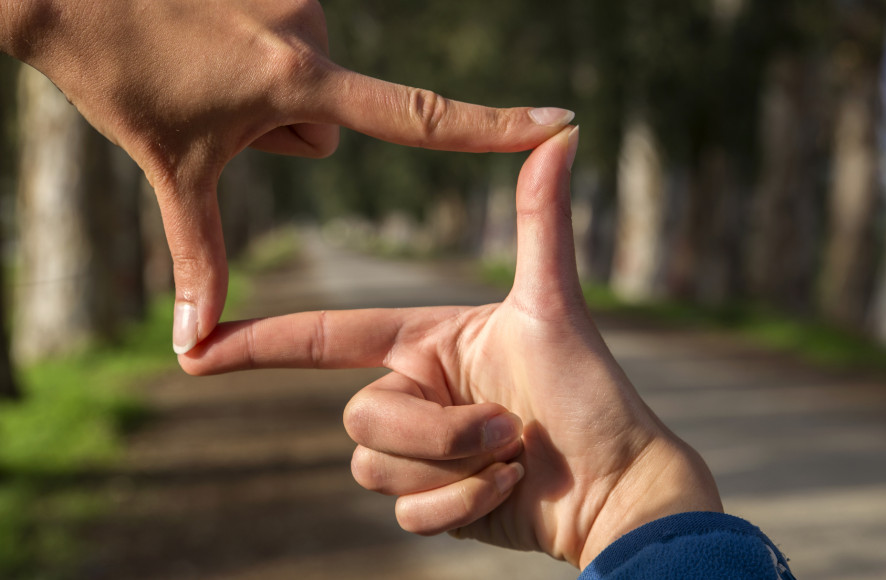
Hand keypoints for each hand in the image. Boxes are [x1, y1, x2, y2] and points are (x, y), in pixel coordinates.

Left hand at [1, 0, 574, 353]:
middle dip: (283, 128)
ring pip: (311, 78)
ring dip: (271, 91)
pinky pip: (296, 38)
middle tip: (221, 107)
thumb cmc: (122, 75)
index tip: (559, 124)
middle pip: (332, 117)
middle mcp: (312, 31)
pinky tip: (213, 39)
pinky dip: (262, 54)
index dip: (492, 129)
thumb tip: (195, 348)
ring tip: (212, 74)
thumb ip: (197, 256)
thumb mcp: (171, 168)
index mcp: (297, 81)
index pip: (417, 116)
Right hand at [178, 128, 721, 568]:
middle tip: (508, 427)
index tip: (198, 347)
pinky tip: (512, 492)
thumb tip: (563, 133)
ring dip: (457, 468)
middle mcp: (416, 395)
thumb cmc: (591, 393)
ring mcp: (422, 454)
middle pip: (362, 418)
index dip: (263, 342)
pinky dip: (463, 508)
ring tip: (517, 456)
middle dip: (438, 433)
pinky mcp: (432, 502)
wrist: (616, 486)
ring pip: (376, 468)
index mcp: (427, 345)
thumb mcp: (554, 306)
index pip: (329, 339)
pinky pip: (406, 515)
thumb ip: (540, 222)